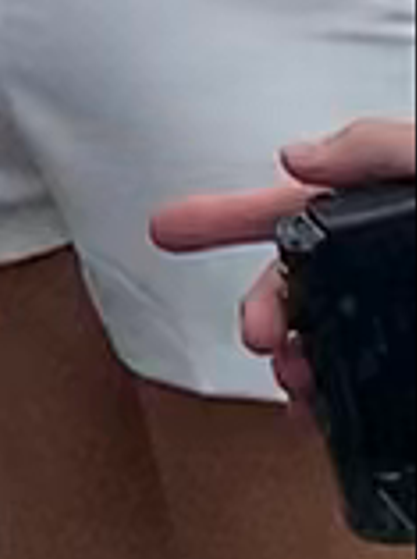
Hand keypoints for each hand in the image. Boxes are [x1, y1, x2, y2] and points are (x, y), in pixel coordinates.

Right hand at [148, 120, 414, 399]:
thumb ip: (373, 146)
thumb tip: (301, 157)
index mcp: (381, 202)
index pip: (288, 207)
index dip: (222, 217)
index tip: (167, 229)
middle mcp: (383, 257)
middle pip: (298, 282)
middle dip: (262, 309)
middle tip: (257, 336)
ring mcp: (398, 307)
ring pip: (326, 336)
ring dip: (298, 362)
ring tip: (297, 382)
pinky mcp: (410, 359)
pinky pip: (367, 382)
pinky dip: (337, 402)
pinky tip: (328, 412)